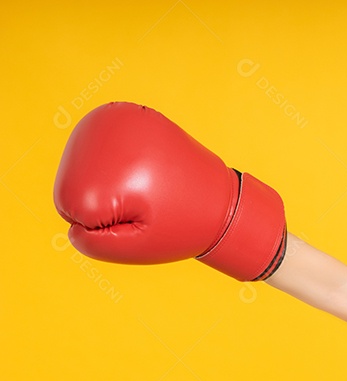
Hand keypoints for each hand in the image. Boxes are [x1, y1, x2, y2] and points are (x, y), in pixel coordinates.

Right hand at [53, 101, 285, 280]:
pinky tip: (142, 166)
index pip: (70, 208)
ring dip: (110, 178)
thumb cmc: (181, 226)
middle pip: (75, 181)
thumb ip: (95, 244)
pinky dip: (116, 158)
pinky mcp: (124, 112)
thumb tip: (73, 226)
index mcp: (104, 170)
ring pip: (86, 164)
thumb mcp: (138, 247)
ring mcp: (113, 117)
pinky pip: (101, 144)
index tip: (141, 217)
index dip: (104, 222)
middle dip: (106, 198)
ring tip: (148, 184)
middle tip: (148, 201)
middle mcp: (103, 135)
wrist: (221, 198)